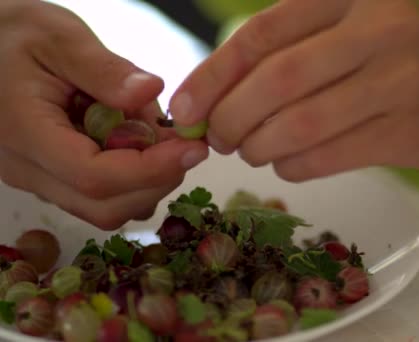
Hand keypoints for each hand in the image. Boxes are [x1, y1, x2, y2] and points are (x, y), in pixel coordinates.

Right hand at [0, 0, 208, 228]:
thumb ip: (104, 69)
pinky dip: (133, 177)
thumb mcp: (58, 37)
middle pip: (104, 206)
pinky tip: (141, 140)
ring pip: (104, 208)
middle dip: (157, 180)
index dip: (151, 169)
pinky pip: (100, 196)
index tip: (193, 148)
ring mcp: (39, 180)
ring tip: (159, 134)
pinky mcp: (51, 179)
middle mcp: (28, 171)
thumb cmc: (13, 35)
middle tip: (186, 142)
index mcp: (25, 134)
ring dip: (148, 181)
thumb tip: (152, 92)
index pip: (94, 176)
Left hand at [170, 0, 418, 180]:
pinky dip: (293, 167)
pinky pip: (327, 157)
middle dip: (231, 119)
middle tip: (218, 139)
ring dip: (260, 148)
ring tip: (252, 151)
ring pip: (299, 125)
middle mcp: (377, 30)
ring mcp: (399, 81)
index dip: (213, 76)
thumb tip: (219, 95)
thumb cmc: (415, 50)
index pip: (262, 36)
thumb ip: (296, 49)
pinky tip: (289, 164)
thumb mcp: (359, 24)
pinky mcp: (410, 132)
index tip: (185, 108)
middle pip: (276, 81)